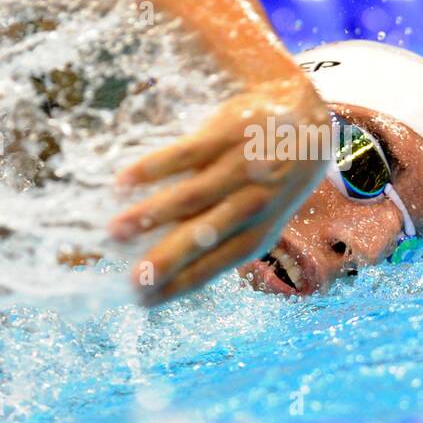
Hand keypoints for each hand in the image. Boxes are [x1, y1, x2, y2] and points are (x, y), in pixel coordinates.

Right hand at [108, 76, 326, 304]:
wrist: (307, 121)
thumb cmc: (271, 182)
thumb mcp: (259, 219)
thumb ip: (220, 239)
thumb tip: (165, 267)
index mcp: (256, 236)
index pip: (212, 267)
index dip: (178, 285)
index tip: (141, 301)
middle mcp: (251, 206)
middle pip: (202, 237)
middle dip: (166, 260)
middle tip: (131, 279)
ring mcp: (240, 169)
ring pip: (191, 197)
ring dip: (151, 215)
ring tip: (115, 231)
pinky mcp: (229, 135)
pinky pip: (187, 153)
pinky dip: (155, 168)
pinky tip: (124, 181)